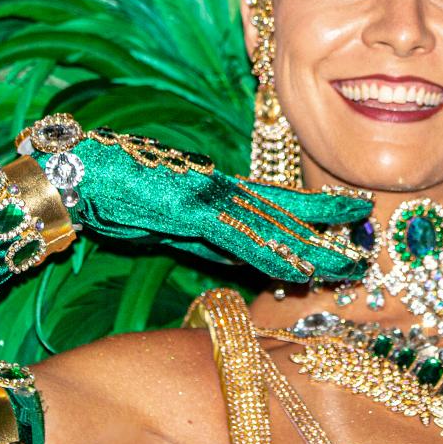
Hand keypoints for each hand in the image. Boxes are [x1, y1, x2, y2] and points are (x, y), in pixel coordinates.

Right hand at [21, 114, 370, 282]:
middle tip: (366, 247)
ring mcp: (208, 196)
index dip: (319, 210)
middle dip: (328, 233)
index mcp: (218, 189)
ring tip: (347, 265)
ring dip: (312, 251)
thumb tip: (246, 263)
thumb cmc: (116, 195)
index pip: (279, 202)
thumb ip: (211, 240)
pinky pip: (241, 239)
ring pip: (272, 227)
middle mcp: (221, 188)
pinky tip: (297, 270)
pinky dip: (272, 256)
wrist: (75, 174)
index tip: (353, 217)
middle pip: (286, 214)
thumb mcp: (171, 221)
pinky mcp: (190, 209)